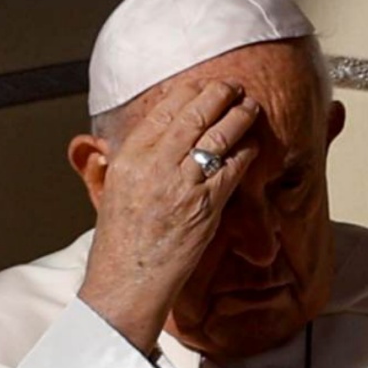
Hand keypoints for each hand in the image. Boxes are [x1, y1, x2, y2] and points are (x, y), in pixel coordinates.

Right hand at [79, 81, 259, 353]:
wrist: (125, 282)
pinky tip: (253, 146)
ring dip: (239, 116)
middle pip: (193, 114)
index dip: (188, 92)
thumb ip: (126, 160)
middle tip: (232, 87)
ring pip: (217, 135)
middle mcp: (154, 164)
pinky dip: (246, 153)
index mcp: (129, 157)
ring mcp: (181, 184)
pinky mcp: (205, 206)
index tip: (202, 85)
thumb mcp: (113, 190)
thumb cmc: (120, 243)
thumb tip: (133, 138)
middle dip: (218, 94)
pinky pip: (232, 168)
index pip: (163, 110)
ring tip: (250, 107)